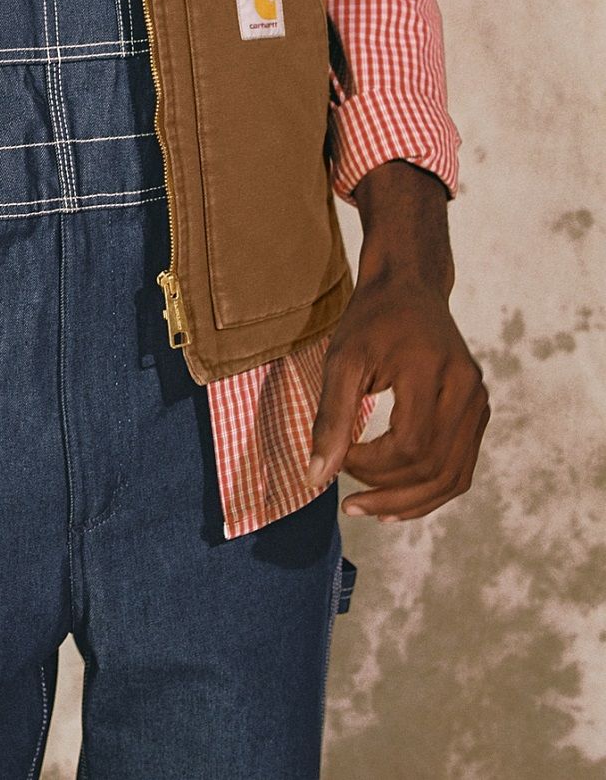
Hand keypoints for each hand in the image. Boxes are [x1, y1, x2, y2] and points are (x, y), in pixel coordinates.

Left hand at [305, 161, 490, 521]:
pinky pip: (460, 466)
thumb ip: (331, 418)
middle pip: (434, 468)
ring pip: (453, 476)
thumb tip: (316, 477)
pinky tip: (398, 500)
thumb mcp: (342, 360)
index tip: (337, 458)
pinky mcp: (478, 411)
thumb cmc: (371, 319)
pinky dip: (431, 490)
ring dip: (411, 502)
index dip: (370, 466)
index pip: (409, 446)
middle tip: (348, 501)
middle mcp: (468, 390)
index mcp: (435, 371)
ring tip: (369, 509)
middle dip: (388, 492)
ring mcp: (479, 402)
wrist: (409, 287)